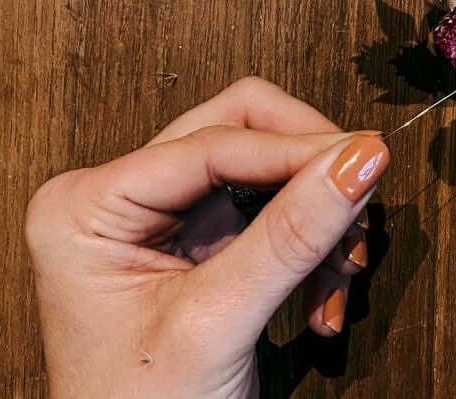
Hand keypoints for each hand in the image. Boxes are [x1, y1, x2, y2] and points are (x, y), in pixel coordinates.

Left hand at [25, 77, 389, 398]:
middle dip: (308, 171)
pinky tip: (325, 297)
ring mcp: (164, 217)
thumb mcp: (216, 324)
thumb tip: (362, 157)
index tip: (366, 157)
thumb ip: (291, 235)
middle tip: (360, 194)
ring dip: (319, 216)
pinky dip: (313, 245)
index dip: (296, 149)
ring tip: (343, 274)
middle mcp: (123, 195)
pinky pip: (276, 210)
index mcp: (89, 205)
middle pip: (244, 131)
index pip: (215, 141)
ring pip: (269, 167)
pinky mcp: (203, 242)